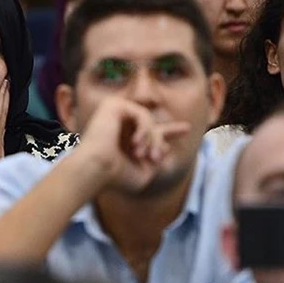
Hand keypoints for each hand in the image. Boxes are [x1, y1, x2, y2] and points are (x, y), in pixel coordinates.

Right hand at [75, 97, 190, 193]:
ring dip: (152, 139)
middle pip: (152, 124)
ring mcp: (114, 113)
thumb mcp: (144, 173)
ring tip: (144, 155)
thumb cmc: (115, 177)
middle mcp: (119, 124)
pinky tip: (136, 143)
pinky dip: (144, 129)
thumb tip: (165, 146)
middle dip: (160, 140)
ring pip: (149, 120)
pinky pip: (142, 113)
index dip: (171, 130)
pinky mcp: (112, 105)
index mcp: (125, 139)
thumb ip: (156, 160)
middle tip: (156, 157)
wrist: (95, 170)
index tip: (187, 129)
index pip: (152, 131)